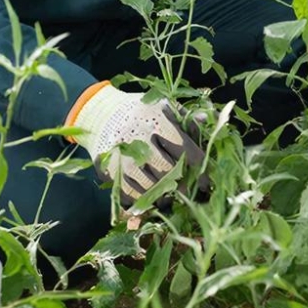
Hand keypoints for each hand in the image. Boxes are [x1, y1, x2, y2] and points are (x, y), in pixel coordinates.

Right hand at [67, 82, 208, 207]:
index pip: (185, 151)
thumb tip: (207, 121)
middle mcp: (139, 140)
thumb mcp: (163, 107)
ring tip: (174, 196)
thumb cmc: (140, 112)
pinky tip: (154, 197)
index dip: (200, 170)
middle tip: (194, 194)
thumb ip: (186, 119)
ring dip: (167, 196)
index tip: (207, 183)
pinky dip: (147, 200)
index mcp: (157, 121)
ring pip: (152, 189)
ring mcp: (124, 158)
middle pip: (170, 173)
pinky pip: (134, 196)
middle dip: (186, 187)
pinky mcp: (111, 173)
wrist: (100, 116)